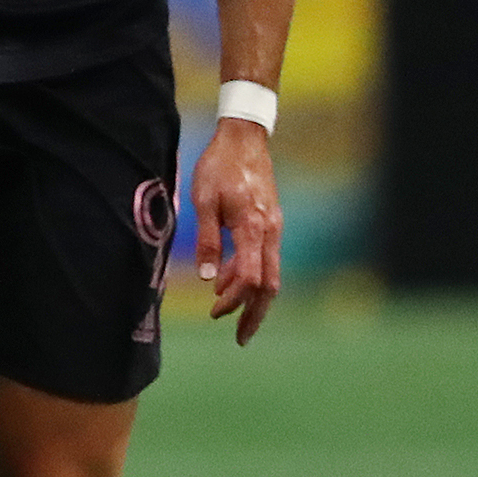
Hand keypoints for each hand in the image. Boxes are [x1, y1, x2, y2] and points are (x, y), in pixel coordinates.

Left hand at [190, 116, 281, 344]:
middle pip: (270, 285)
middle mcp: (270, 231)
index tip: (215, 312)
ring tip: (226, 311)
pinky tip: (228, 280)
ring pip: (270, 273)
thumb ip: (208, 239)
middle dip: (256, 314)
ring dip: (252, 297)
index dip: (234, 300)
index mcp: (253, 227)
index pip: (250, 277)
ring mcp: (274, 227)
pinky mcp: (271, 222)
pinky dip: (250, 275)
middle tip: (240, 338)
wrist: (244, 138)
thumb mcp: (203, 199)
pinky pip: (265, 258)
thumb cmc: (219, 166)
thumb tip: (209, 279)